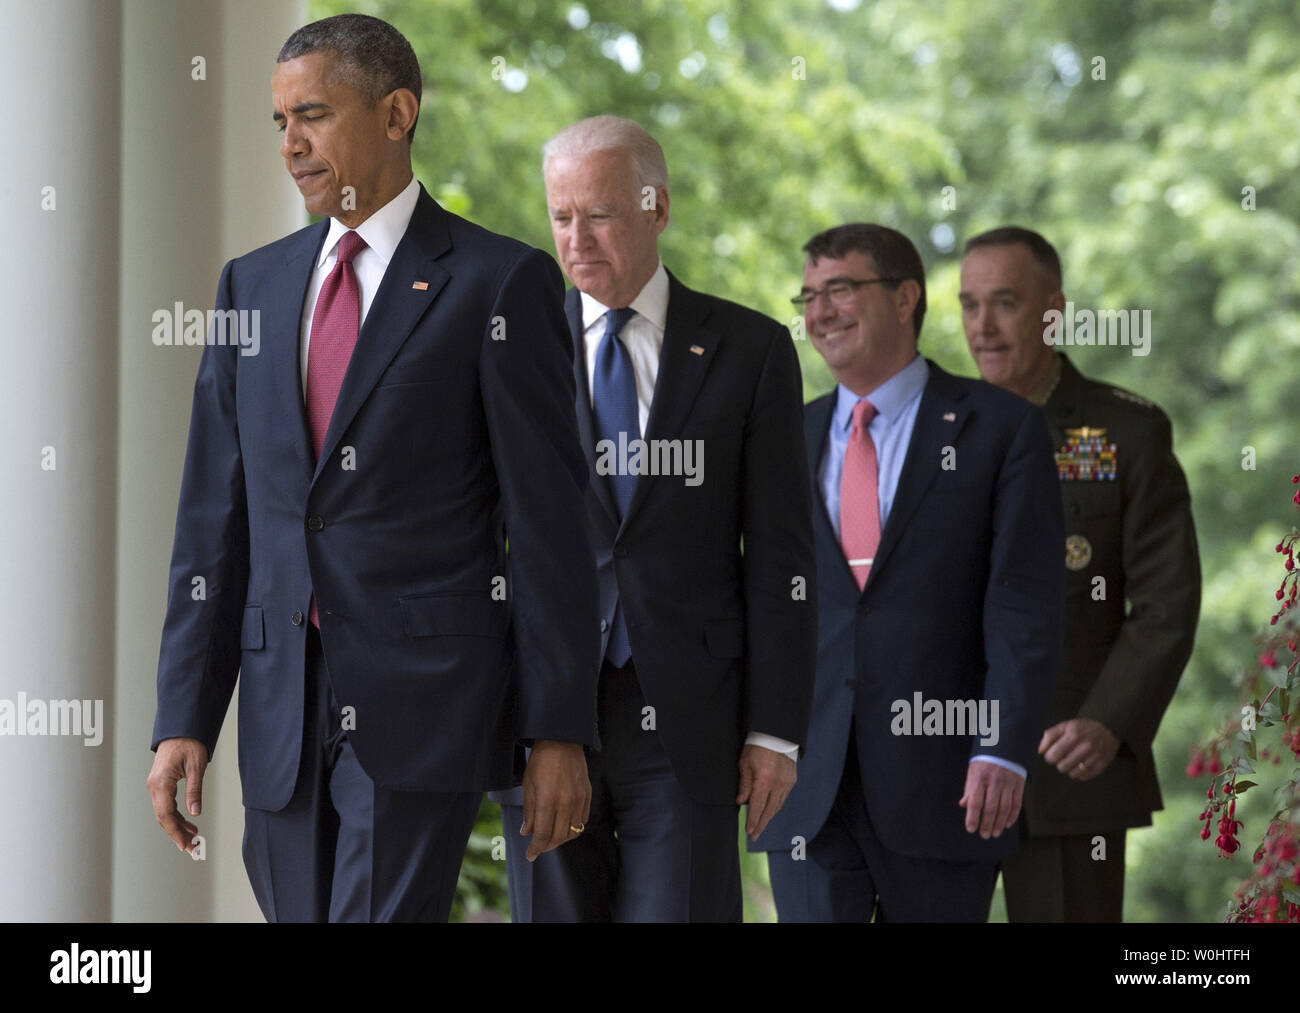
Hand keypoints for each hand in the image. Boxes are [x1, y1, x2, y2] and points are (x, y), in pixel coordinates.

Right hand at [146, 737, 208, 853]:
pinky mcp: (160, 784)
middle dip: (177, 834)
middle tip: (192, 847)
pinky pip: (166, 805)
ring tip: (194, 837)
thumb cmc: (189, 744)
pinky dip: (176, 816)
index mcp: (161, 783)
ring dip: (177, 826)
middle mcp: (154, 786)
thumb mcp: (196, 767)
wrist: (181, 729)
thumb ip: (194, 791)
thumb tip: (195, 813)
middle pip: (163, 818)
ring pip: (164, 813)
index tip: (185, 845)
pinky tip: (188, 823)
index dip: (175, 832)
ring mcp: (155, 786)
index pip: (166, 815)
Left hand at [520, 740, 590, 861]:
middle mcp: (565, 803)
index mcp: (547, 801)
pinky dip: (573, 828)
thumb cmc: (541, 761)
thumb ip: (529, 811)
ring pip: (573, 832)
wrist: (562, 741)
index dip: (535, 849)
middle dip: (547, 846)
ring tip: (551, 837)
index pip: (543, 835)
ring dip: (561, 839)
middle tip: (538, 848)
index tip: (530, 855)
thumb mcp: (528, 785)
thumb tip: (527, 832)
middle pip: (558, 837)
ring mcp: (579, 800)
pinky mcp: (587, 795)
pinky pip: (583, 820)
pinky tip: (564, 825)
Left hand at [737, 744, 796, 840]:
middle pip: (769, 811)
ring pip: (778, 806)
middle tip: (754, 836)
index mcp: (764, 781)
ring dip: (769, 817)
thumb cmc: (757, 746)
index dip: (753, 821)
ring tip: (761, 825)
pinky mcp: (792, 780)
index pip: (758, 807)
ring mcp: (787, 783)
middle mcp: (778, 784)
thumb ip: (744, 785)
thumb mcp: (744, 763)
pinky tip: (771, 811)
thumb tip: (741, 802)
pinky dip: (776, 806)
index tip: (749, 831)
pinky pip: (783, 798)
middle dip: (761, 825)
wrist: (776, 733)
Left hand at [958, 761, 1023, 838]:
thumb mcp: (973, 771)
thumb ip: (969, 789)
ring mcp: (1008, 783)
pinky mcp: (1019, 784)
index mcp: (979, 777)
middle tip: (984, 835)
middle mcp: (994, 781)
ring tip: (994, 833)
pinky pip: (1017, 804)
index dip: (973, 817)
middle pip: (990, 808)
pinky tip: (1007, 824)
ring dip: (999, 823)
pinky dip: (1012, 816)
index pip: (975, 801)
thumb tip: (963, 805)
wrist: (1005, 745)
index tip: (971, 829)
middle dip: (987, 824)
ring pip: (1004, 808)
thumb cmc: (985, 760)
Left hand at [1040, 718, 1119, 780]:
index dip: (1049, 756)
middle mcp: (1086, 746)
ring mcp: (1095, 757)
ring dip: (1069, 769)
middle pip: (1062, 766)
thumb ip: (1049, 736)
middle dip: (1059, 763)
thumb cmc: (1082, 728)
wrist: (1108, 729)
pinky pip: (1084, 777)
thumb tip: (1040, 751)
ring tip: (1072, 760)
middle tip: (1063, 757)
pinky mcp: (1102, 765)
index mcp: (1074, 735)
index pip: (1054, 754)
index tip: (1052, 754)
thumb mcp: (1065, 726)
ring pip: (1073, 774)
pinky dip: (1080, 773)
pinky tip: (1080, 765)